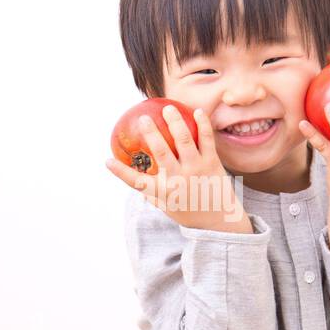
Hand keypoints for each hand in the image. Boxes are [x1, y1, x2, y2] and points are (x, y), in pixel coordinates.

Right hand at [104, 103, 249, 231]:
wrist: (221, 221)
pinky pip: (207, 139)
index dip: (120, 172)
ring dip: (175, 122)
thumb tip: (135, 178)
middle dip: (150, 134)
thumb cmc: (190, 212)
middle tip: (143, 119)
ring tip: (168, 108)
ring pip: (184, 140)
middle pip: (161, 152)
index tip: (108, 161)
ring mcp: (196, 169)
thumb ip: (152, 192)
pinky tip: (198, 112)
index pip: (137, 182)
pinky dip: (202, 124)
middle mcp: (179, 179)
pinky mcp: (212, 163)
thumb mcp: (168, 207)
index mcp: (164, 192)